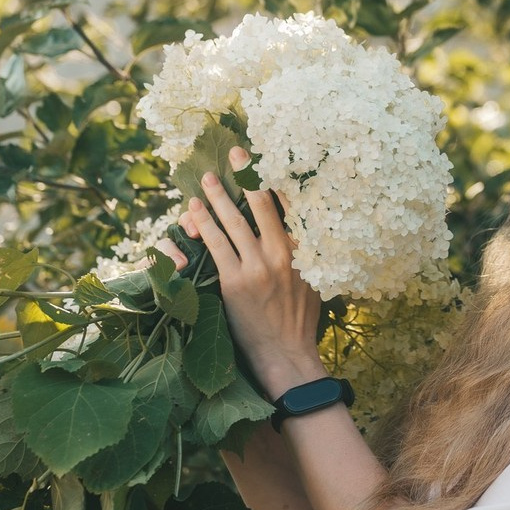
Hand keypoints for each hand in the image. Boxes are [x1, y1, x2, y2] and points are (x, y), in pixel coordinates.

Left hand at [183, 147, 327, 399]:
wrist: (288, 356)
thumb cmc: (301, 320)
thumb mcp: (315, 279)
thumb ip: (306, 251)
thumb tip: (302, 226)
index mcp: (303, 248)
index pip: (289, 203)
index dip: (274, 177)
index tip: (264, 156)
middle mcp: (281, 252)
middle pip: (261, 203)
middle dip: (246, 174)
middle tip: (234, 153)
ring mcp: (257, 266)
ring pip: (234, 221)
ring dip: (218, 196)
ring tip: (206, 179)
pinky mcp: (235, 282)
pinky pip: (216, 246)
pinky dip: (205, 225)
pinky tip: (194, 212)